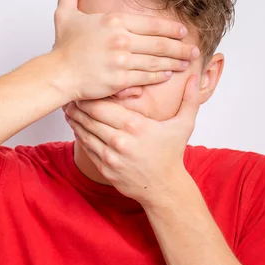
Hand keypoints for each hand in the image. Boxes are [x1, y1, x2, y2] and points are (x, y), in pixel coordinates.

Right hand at [51, 0, 199, 100]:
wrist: (57, 73)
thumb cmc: (62, 47)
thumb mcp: (65, 13)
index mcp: (114, 21)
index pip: (152, 24)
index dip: (171, 29)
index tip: (183, 32)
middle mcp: (121, 39)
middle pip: (160, 43)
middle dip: (180, 47)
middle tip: (194, 50)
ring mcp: (121, 60)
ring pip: (156, 61)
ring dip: (175, 62)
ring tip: (186, 62)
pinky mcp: (120, 79)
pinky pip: (146, 76)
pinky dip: (160, 76)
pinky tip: (169, 74)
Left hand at [64, 74, 200, 206]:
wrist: (164, 187)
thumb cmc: (172, 154)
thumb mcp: (184, 125)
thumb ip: (190, 99)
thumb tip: (196, 76)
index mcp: (136, 126)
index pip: (103, 106)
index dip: (89, 96)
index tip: (84, 88)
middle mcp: (120, 141)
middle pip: (89, 117)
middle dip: (78, 105)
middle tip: (70, 94)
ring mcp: (111, 156)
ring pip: (84, 132)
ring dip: (75, 120)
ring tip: (68, 108)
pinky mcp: (105, 168)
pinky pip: (87, 148)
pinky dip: (80, 135)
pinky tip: (76, 126)